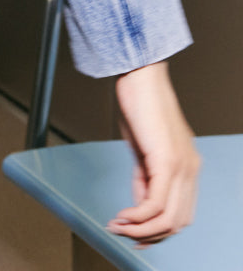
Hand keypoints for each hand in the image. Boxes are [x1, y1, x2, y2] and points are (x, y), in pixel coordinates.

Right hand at [109, 61, 199, 246]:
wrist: (141, 75)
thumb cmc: (140, 102)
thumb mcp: (143, 147)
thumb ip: (145, 175)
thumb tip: (141, 201)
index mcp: (188, 166)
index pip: (180, 212)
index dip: (158, 230)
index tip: (133, 233)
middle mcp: (191, 170)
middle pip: (177, 222)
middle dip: (149, 235)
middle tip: (123, 234)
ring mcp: (182, 167)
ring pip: (168, 218)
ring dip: (141, 229)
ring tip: (117, 226)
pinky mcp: (167, 161)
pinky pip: (156, 203)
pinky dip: (137, 216)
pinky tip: (122, 214)